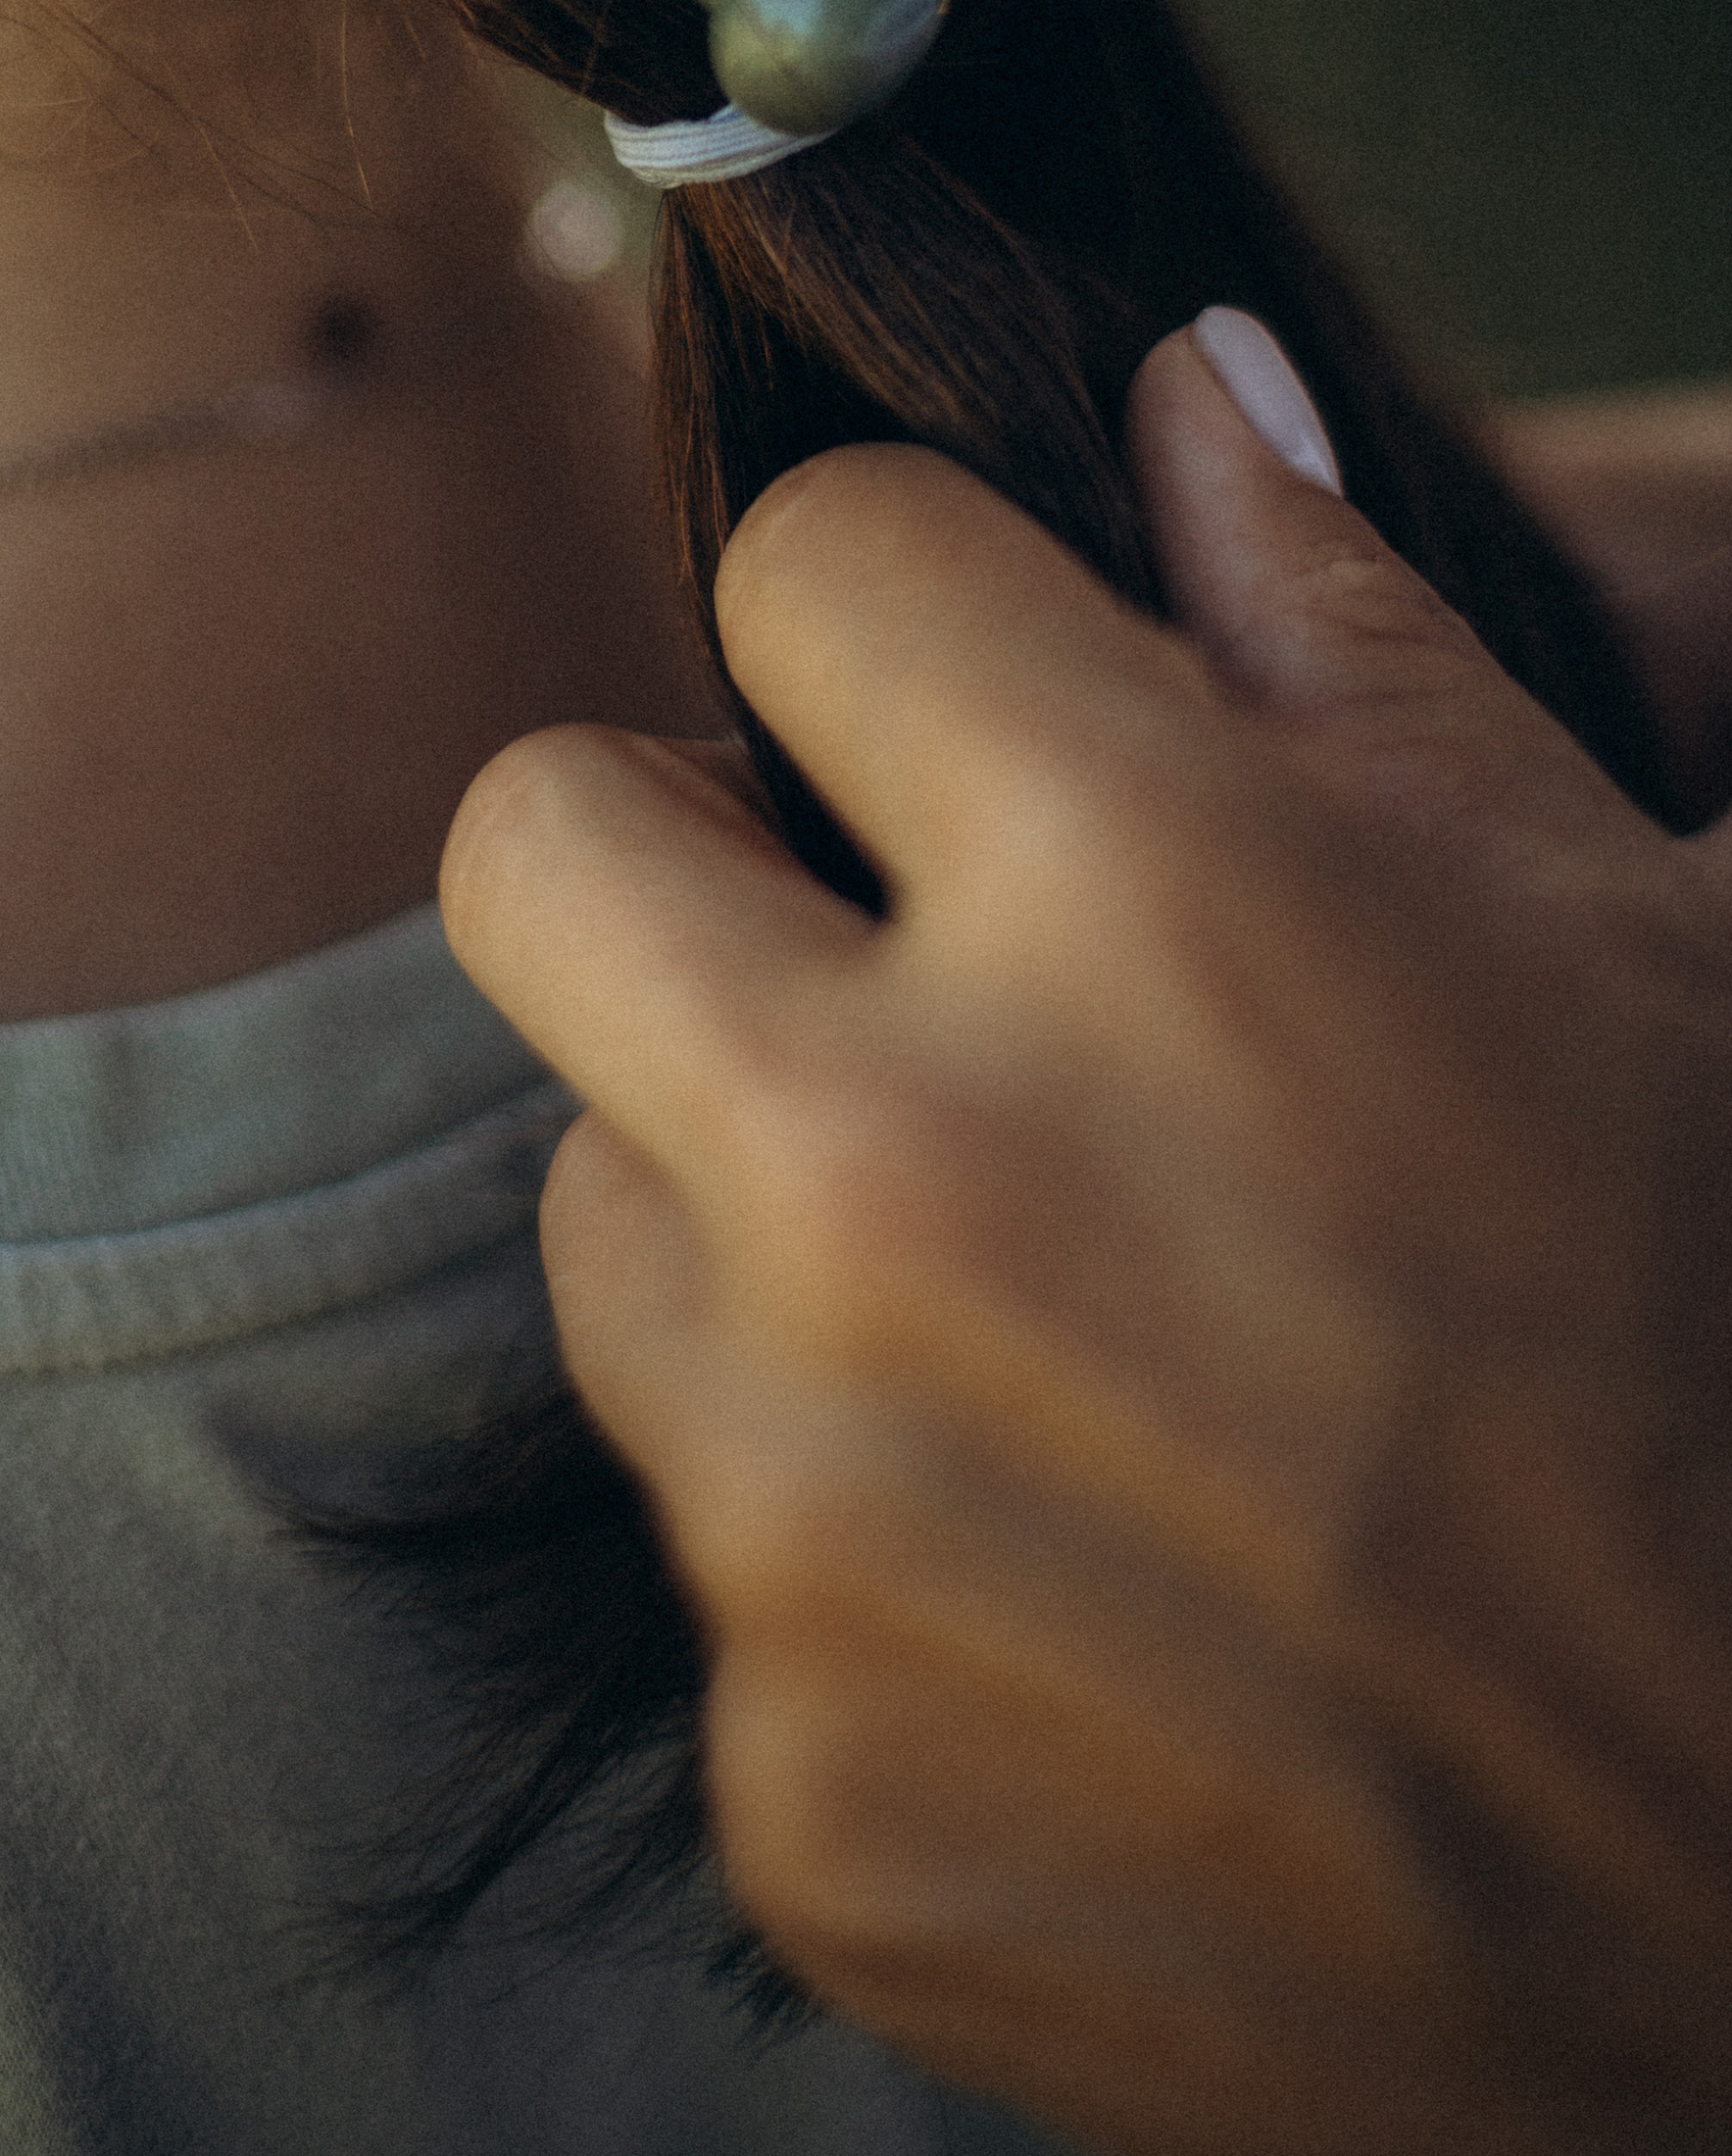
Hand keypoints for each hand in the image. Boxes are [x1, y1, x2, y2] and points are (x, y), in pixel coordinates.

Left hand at [442, 323, 1731, 2155]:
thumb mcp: (1621, 923)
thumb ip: (1339, 625)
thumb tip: (1176, 379)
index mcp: (1137, 896)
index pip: (811, 557)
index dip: (909, 598)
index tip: (972, 683)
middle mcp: (903, 1180)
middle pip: (534, 838)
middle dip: (682, 842)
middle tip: (859, 937)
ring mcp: (806, 1509)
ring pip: (590, 1196)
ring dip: (752, 1201)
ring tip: (1027, 1293)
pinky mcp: (786, 1777)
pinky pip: (706, 1536)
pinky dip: (844, 1523)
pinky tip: (1081, 1567)